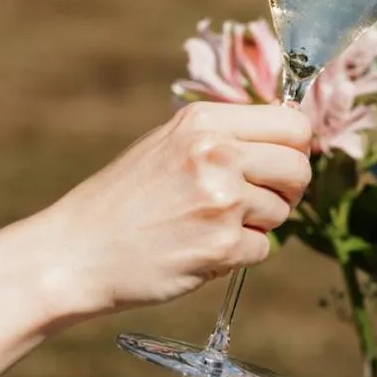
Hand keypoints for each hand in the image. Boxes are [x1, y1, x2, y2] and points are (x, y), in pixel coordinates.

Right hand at [39, 101, 311, 318]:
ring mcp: (221, 200)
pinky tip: (200, 249)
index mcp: (204, 121)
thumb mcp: (170, 144)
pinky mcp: (222, 245)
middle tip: (257, 201)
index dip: (295, 149)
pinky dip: (239, 255)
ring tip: (209, 225)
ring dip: (257, 225)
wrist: (77, 251)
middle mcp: (216, 153)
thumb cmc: (125, 199)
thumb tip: (291, 140)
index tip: (279, 165)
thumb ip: (225, 137)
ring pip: (282, 212)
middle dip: (288, 189)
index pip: (293, 124)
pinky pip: (263, 249)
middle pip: (299, 168)